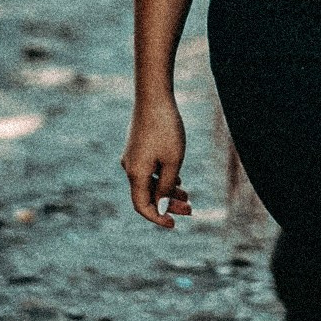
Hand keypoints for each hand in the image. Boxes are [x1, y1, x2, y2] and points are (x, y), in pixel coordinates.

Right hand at [121, 100, 190, 227]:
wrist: (153, 96)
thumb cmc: (166, 129)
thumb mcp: (173, 161)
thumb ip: (167, 187)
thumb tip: (162, 207)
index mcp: (136, 174)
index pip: (143, 206)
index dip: (158, 217)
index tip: (174, 224)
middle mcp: (130, 167)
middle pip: (148, 195)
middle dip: (169, 204)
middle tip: (191, 210)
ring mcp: (132, 156)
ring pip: (150, 182)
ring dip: (168, 191)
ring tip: (188, 195)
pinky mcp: (137, 146)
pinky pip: (149, 170)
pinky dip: (163, 177)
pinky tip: (178, 179)